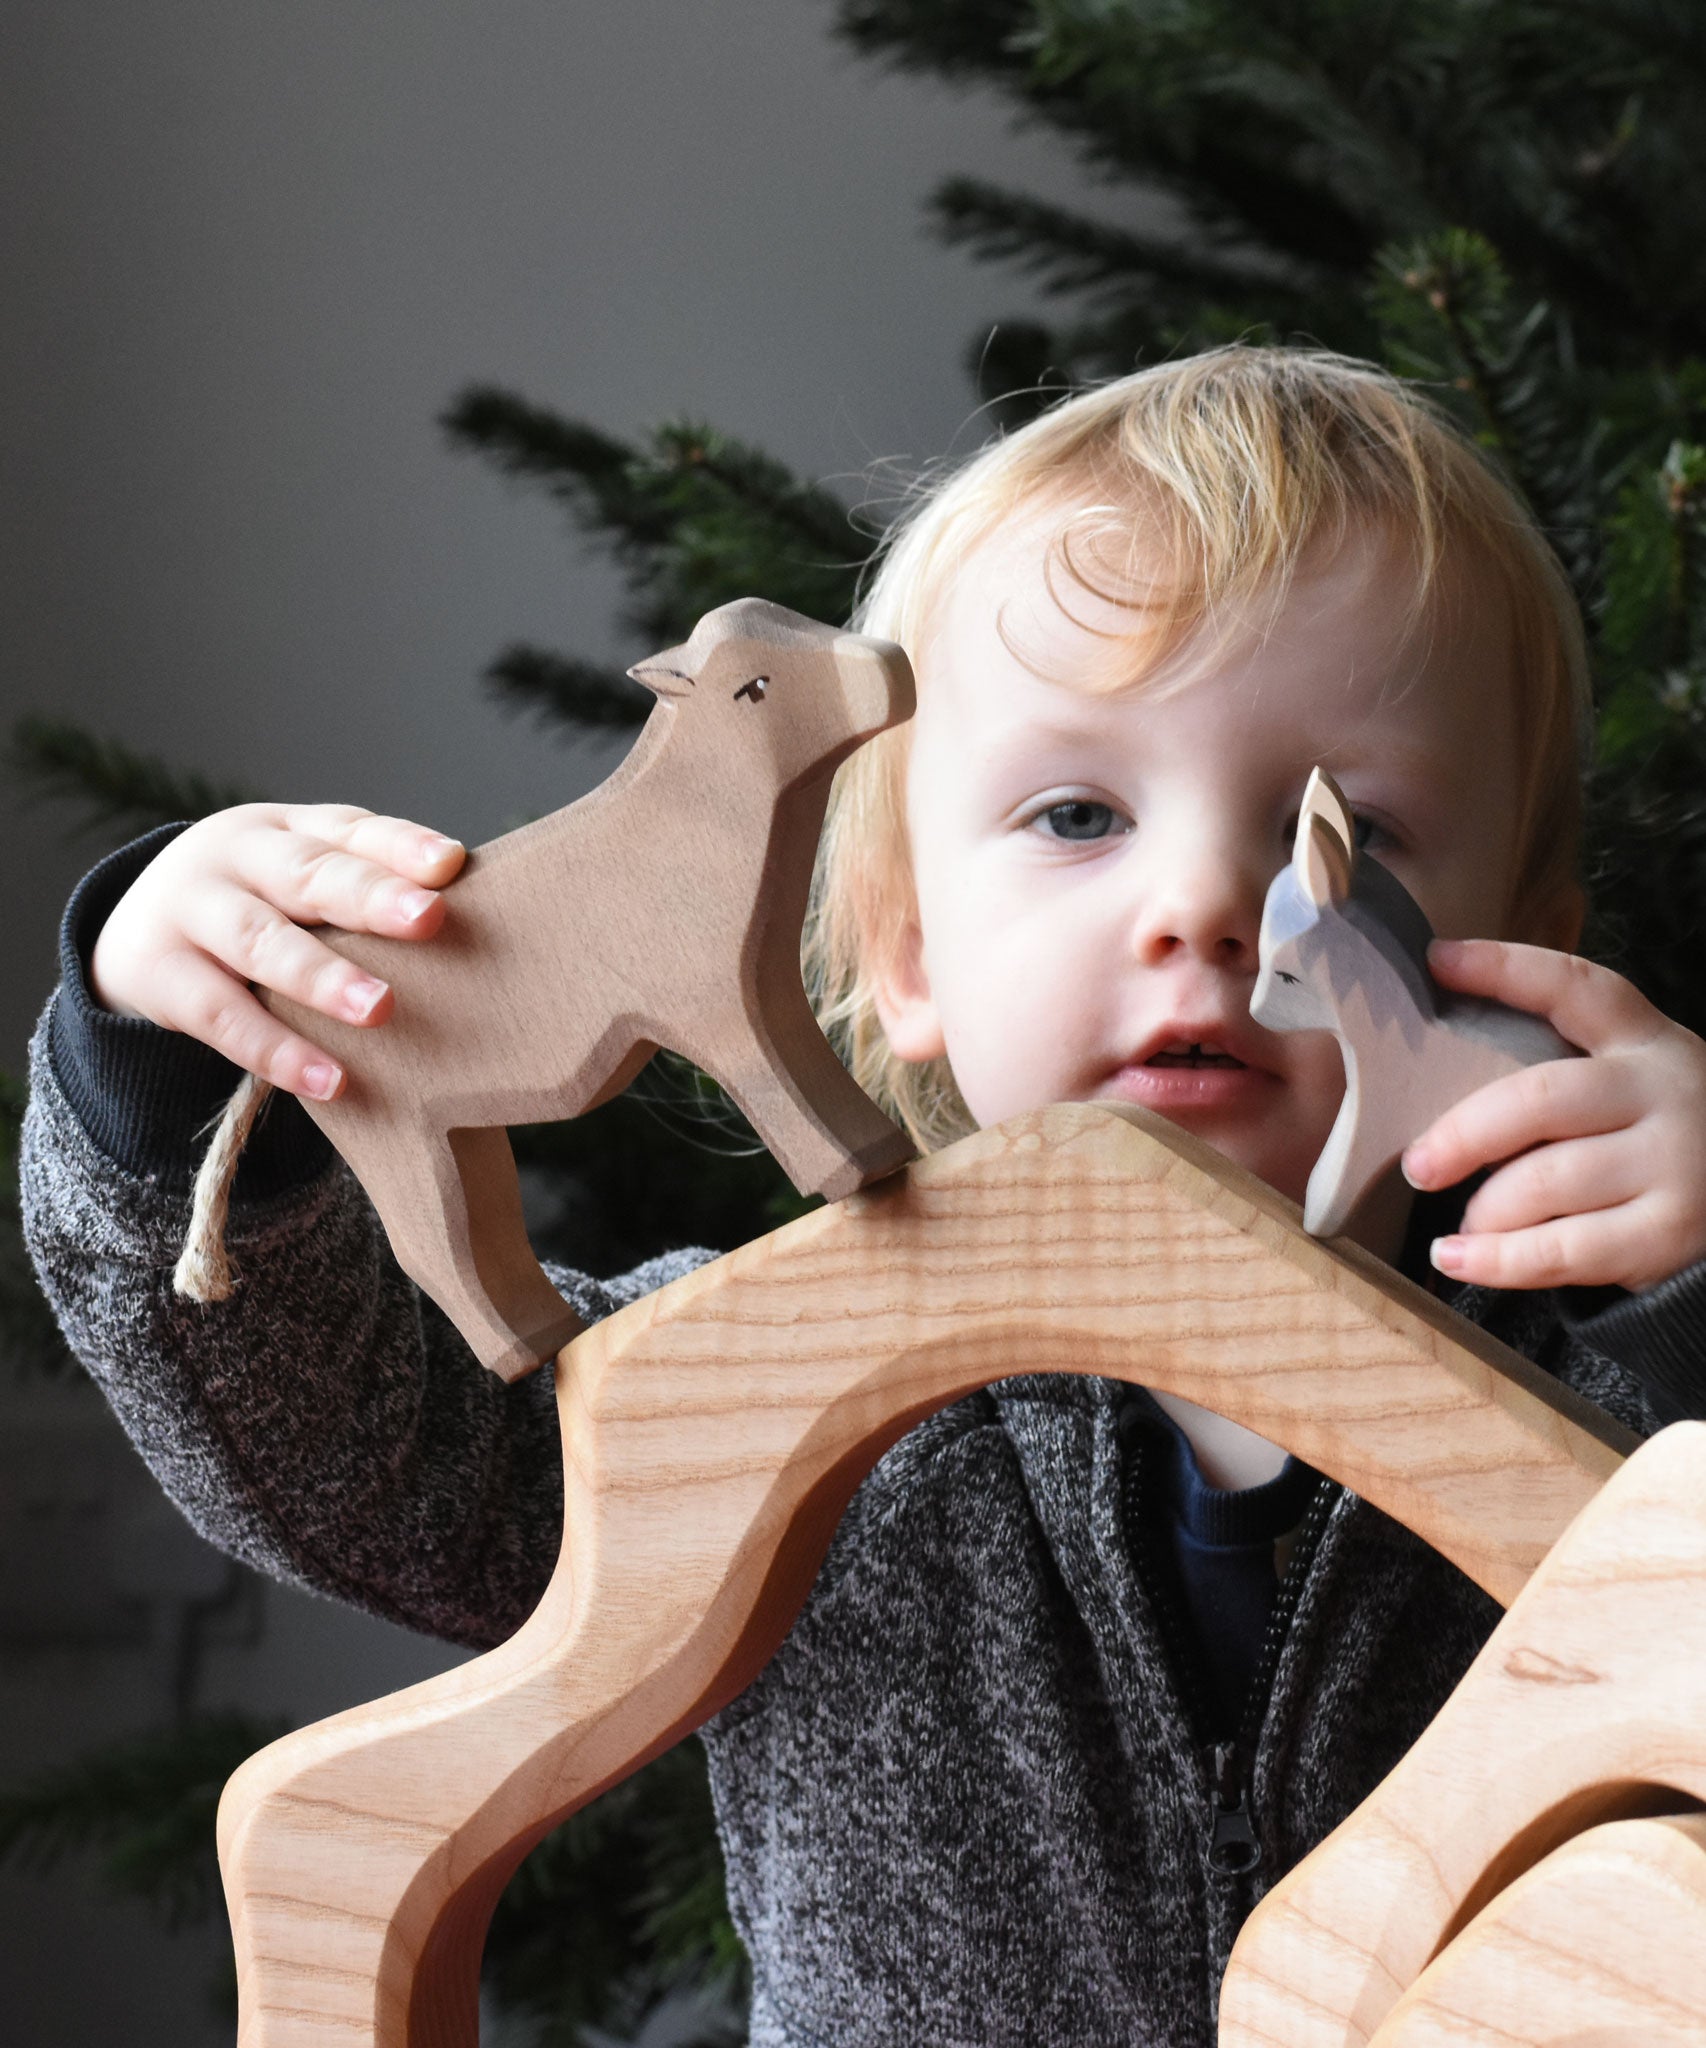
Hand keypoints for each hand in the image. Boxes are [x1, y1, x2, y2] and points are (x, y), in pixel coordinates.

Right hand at [90, 804, 466, 1100]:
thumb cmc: (258, 909)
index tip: (451, 865)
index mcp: (289, 828)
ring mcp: (191, 909)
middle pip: (307, 873)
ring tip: (380, 1008)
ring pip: (261, 940)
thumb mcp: (298, 885)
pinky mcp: (159, 973)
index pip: (351, 830)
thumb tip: (463, 926)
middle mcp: (238, 857)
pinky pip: (222, 1015)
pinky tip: (328, 1079)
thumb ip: (365, 894)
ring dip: (323, 976)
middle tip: (429, 919)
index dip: (400, 846)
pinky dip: (276, 1049)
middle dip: (370, 897)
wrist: (133, 936)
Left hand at [1399, 938, 1705, 1292]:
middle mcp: (1662, 1092)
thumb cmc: (1661, 1143)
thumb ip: (1561, 1076)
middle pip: (1539, 1100)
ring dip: (1485, 1209)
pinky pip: (1561, 1249)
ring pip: (1544, 1181)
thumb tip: (1435, 1084)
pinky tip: (1459, 1257)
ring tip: (1463, 1225)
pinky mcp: (1668, 1233)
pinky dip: (1497, 1260)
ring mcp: (1673, 1163)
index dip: (1503, 969)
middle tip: (1420, 1165)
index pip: (1573, 987)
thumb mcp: (1632, 1088)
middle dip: (1463, 1134)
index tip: (1437, 959)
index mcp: (1645, 1040)